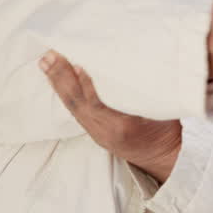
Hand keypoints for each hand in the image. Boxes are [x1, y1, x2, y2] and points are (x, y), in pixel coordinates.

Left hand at [39, 50, 181, 182]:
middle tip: (50, 56)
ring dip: (57, 83)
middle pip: (79, 104)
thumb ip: (149, 91)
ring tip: (46, 63)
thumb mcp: (163, 110)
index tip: (79, 65)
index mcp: (124, 127)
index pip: (99, 105)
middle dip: (62, 78)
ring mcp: (98, 133)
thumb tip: (142, 61)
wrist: (163, 156)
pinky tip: (55, 78)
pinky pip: (75, 111)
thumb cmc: (166, 129)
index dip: (87, 86)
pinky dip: (64, 92)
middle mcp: (106, 132)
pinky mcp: (93, 132)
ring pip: (73, 107)